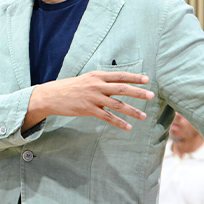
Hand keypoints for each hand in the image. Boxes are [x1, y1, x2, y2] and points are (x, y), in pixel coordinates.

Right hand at [26, 71, 154, 130]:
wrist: (52, 95)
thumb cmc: (70, 88)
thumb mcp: (86, 79)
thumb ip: (101, 81)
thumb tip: (117, 83)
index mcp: (97, 76)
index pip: (120, 75)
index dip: (134, 77)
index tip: (147, 80)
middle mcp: (97, 85)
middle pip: (122, 88)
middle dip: (138, 92)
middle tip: (151, 95)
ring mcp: (93, 98)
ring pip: (117, 104)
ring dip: (132, 111)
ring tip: (144, 116)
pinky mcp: (88, 109)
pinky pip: (107, 117)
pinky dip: (119, 122)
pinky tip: (128, 127)